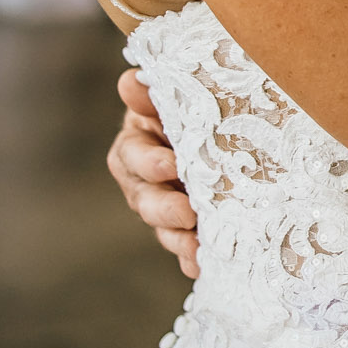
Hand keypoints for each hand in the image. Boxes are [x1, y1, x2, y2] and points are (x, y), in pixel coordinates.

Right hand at [109, 69, 199, 278]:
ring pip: (165, 228)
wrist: (217, 127)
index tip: (169, 166)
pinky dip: (189, 257)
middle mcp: (143, 180)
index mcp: (136, 145)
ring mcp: (165, 206)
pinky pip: (185, 246)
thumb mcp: (172, 97)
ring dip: (178, 240)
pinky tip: (199, 266)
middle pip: (145, 199)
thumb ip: (153, 94)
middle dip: (164, 209)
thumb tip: (131, 82)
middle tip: (187, 214)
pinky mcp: (186, 227)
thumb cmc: (190, 106)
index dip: (149, 162)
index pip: (133, 156)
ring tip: (196, 249)